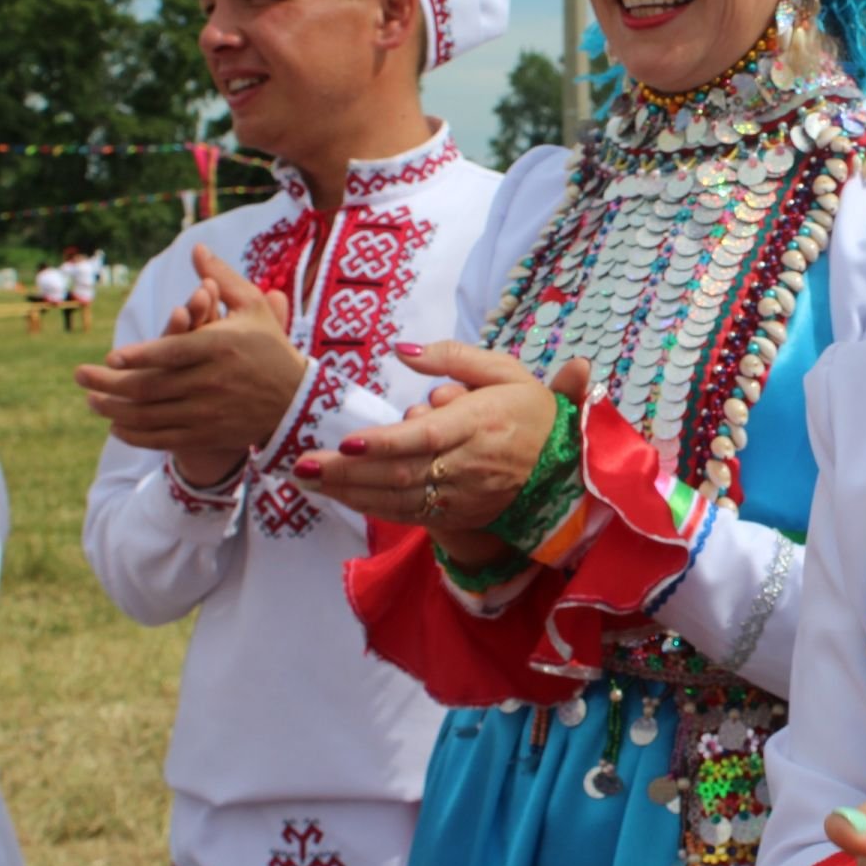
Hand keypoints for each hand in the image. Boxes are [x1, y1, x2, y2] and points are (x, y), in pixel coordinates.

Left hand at [75, 245, 303, 476]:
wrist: (296, 401)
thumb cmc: (271, 347)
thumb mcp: (252, 308)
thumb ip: (222, 278)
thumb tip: (196, 249)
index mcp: (220, 347)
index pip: (171, 352)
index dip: (139, 356)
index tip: (111, 355)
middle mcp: (212, 382)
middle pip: (150, 386)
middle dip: (108, 383)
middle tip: (80, 375)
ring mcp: (209, 412)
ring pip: (151, 415)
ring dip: (115, 410)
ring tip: (92, 400)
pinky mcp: (209, 435)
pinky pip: (163, 438)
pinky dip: (135, 434)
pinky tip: (117, 426)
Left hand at [294, 346, 590, 548]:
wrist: (565, 466)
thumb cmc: (529, 411)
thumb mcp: (503, 370)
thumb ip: (452, 357)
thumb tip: (403, 350)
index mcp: (480, 423)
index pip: (425, 437)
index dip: (384, 443)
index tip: (347, 441)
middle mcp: (468, 464)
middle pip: (400, 472)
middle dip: (347, 472)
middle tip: (301, 465)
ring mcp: (461, 495)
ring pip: (398, 499)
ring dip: (349, 492)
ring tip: (306, 481)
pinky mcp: (456, 514)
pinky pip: (407, 514)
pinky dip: (370, 507)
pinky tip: (340, 495)